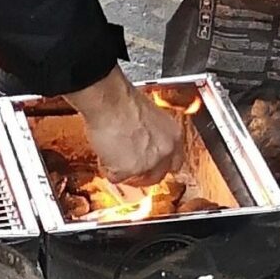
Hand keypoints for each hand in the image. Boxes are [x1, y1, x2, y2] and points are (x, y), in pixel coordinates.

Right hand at [68, 65, 185, 184]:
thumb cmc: (123, 100)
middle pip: (157, 175)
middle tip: (128, 165)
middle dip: (141, 173)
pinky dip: (106, 166)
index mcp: (173, 136)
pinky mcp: (128, 170)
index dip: (160, 164)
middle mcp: (164, 151)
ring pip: (134, 178)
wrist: (109, 100)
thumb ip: (153, 134)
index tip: (151, 165)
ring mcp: (148, 163)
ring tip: (112, 150)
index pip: (175, 162)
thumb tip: (144, 140)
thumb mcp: (149, 116)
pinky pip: (115, 177)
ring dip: (122, 168)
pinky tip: (104, 151)